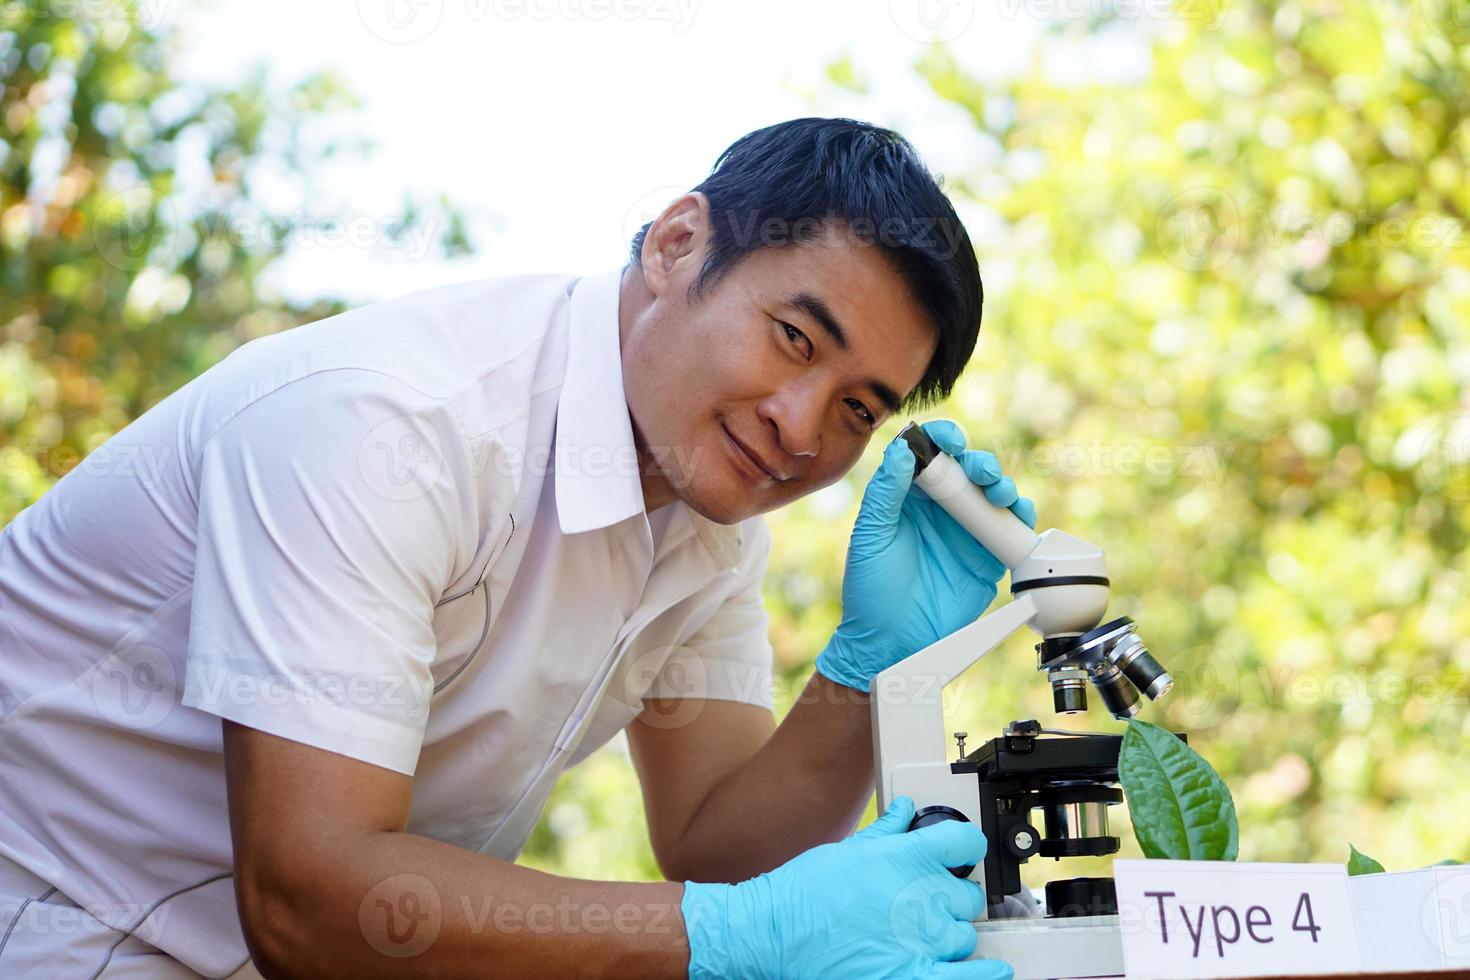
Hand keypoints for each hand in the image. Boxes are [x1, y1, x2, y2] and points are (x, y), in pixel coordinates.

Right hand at [681, 797, 1012, 979]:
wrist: (775, 933)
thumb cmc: (806, 891)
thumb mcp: (848, 850)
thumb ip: (886, 831)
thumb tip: (905, 811)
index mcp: (908, 859)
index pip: (965, 843)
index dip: (966, 845)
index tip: (963, 851)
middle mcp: (922, 899)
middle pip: (968, 895)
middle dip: (951, 896)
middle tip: (928, 900)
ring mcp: (921, 942)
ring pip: (963, 935)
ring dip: (949, 934)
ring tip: (925, 934)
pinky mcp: (912, 976)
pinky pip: (967, 976)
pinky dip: (983, 973)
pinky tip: (991, 969)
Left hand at [815, 420, 1036, 691]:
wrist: (890, 642)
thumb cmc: (870, 591)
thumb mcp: (871, 537)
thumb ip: (885, 493)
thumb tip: (902, 450)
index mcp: (907, 497)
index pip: (927, 455)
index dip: (942, 439)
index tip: (952, 440)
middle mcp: (939, 509)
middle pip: (967, 470)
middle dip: (979, 461)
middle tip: (980, 471)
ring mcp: (965, 531)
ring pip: (992, 494)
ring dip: (1001, 484)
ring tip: (998, 491)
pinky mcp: (987, 557)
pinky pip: (1010, 529)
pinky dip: (1020, 516)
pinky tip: (1018, 513)